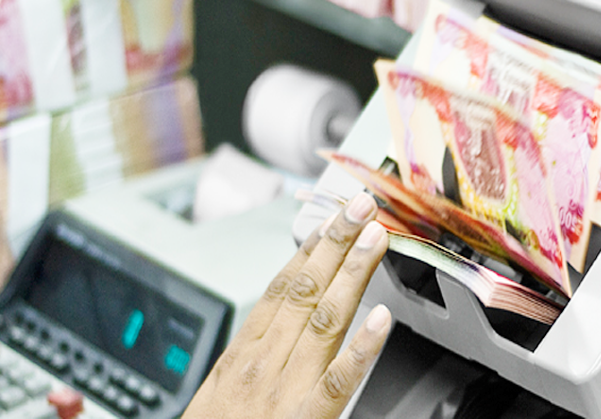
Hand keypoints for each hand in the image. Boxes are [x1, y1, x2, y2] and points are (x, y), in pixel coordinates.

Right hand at [183, 192, 390, 418]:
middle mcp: (263, 364)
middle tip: (360, 207)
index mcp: (242, 355)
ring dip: (351, 274)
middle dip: (336, 243)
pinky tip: (381, 320)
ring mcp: (284, 392)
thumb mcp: (218, 393)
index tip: (331, 220)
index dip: (310, 249)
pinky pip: (338, 383)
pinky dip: (361, 349)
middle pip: (304, 290)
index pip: (280, 288)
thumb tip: (273, 320)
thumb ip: (249, 354)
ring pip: (324, 321)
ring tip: (374, 239)